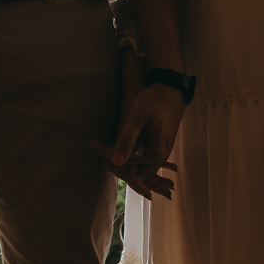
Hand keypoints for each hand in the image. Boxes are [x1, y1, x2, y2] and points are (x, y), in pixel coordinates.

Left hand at [91, 82, 183, 200]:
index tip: (93, 142)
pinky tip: (123, 146)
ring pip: (139, 168)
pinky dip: (133, 157)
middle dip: (115, 163)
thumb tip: (116, 162)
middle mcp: (160, 158)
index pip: (126, 163)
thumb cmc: (152, 102)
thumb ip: (127, 141)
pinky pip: (145, 161)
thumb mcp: (136, 119)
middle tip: (99, 147)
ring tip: (107, 147)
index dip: (107, 155)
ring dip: (124, 161)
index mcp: (155, 154)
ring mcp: (162, 154)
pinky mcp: (161, 148)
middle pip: (133, 172)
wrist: (171, 91)